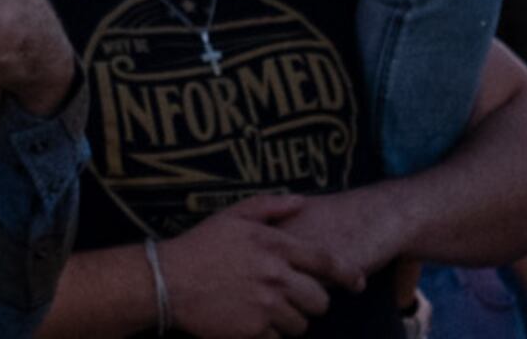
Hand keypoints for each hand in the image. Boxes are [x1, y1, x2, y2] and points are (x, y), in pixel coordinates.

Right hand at [160, 196, 363, 338]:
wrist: (166, 281)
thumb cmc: (200, 245)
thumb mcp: (233, 216)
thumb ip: (270, 206)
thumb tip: (302, 200)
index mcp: (275, 246)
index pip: (327, 262)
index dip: (349, 275)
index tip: (359, 283)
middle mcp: (276, 276)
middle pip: (319, 300)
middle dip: (310, 302)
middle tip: (290, 298)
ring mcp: (266, 305)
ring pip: (301, 324)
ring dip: (289, 320)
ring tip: (265, 309)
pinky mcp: (254, 331)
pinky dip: (267, 334)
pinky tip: (249, 321)